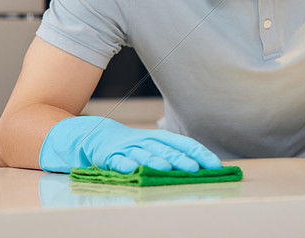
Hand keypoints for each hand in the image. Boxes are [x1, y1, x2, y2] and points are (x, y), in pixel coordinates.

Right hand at [39, 115, 221, 173]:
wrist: (89, 135)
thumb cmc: (126, 145)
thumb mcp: (148, 146)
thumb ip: (169, 154)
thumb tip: (198, 166)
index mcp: (157, 138)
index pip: (183, 143)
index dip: (198, 152)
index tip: (214, 164)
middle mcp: (144, 141)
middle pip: (166, 148)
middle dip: (181, 158)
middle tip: (196, 168)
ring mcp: (125, 147)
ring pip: (143, 153)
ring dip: (156, 160)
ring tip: (167, 168)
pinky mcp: (107, 155)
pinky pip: (116, 160)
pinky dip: (124, 165)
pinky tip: (133, 170)